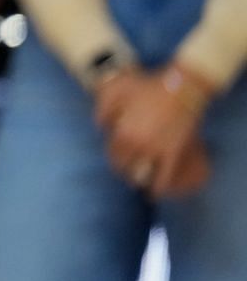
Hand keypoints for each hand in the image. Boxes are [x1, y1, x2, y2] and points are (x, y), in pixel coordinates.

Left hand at [97, 69, 210, 199]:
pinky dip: (159, 188)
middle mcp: (137, 144)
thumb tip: (99, 127)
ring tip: (138, 182)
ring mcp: (156, 150)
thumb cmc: (148, 87)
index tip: (117, 159)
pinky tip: (155, 194)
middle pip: (125, 166)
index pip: (112, 154)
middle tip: (126, 171)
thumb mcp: (118, 91)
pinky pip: (165, 176)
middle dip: (124, 169)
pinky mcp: (174, 152)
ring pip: (142, 174)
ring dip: (139, 180)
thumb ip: (103, 108)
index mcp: (122, 131)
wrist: (181, 88)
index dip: (113, 157)